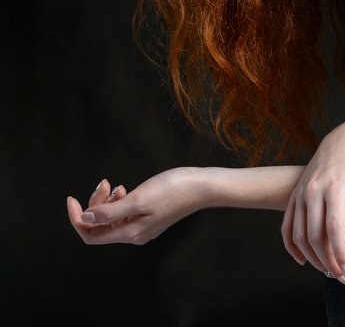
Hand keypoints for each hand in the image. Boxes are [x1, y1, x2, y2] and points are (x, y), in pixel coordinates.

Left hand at [67, 167, 204, 245]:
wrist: (200, 187)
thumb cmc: (172, 190)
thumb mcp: (138, 199)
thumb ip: (110, 212)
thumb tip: (85, 220)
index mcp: (129, 233)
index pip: (90, 235)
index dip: (77, 218)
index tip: (71, 198)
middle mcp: (133, 234)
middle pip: (99, 226)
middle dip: (94, 204)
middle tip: (105, 182)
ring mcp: (142, 226)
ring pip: (111, 218)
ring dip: (106, 201)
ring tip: (114, 184)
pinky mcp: (149, 217)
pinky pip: (123, 214)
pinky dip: (118, 201)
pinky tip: (124, 188)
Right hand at [281, 120, 344, 285]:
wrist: (344, 138)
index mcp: (334, 187)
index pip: (335, 230)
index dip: (341, 255)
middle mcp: (313, 190)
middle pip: (315, 236)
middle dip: (329, 262)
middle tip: (344, 279)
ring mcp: (301, 192)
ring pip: (299, 234)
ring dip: (312, 258)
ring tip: (329, 272)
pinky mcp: (295, 193)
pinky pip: (287, 225)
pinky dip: (292, 245)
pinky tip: (303, 260)